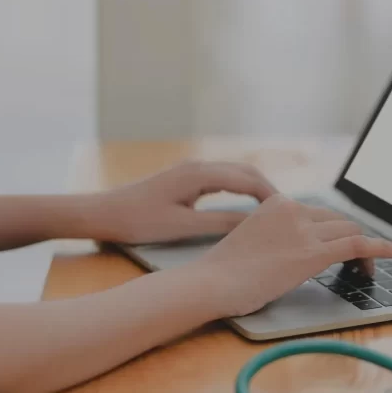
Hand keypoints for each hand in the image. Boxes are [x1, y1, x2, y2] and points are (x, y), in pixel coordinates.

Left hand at [84, 161, 277, 243]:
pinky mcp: (184, 179)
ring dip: (255, 188)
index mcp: (199, 173)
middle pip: (245, 172)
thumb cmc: (137, 221)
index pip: (248, 179)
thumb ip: (220, 224)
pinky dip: (239, 190)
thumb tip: (254, 226)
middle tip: (289, 212)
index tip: (290, 213)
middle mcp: (198, 166)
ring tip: (274, 211)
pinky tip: (245, 206)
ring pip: (234, 174)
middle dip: (269, 189)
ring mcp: (191, 170)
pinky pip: (221, 179)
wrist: (101, 212)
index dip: (271, 196)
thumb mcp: (182, 227)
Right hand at [188, 195, 391, 316]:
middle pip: (338, 220)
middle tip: (360, 261)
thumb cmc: (224, 273)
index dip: (336, 231)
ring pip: (350, 231)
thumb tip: (296, 252)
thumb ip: (277, 239)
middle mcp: (293, 209)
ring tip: (369, 269)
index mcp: (277, 203)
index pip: (319, 214)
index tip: (344, 245)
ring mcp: (304, 229)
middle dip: (352, 238)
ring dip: (366, 248)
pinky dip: (381, 247)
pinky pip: (358, 244)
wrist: (211, 284)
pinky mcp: (312, 252)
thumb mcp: (253, 242)